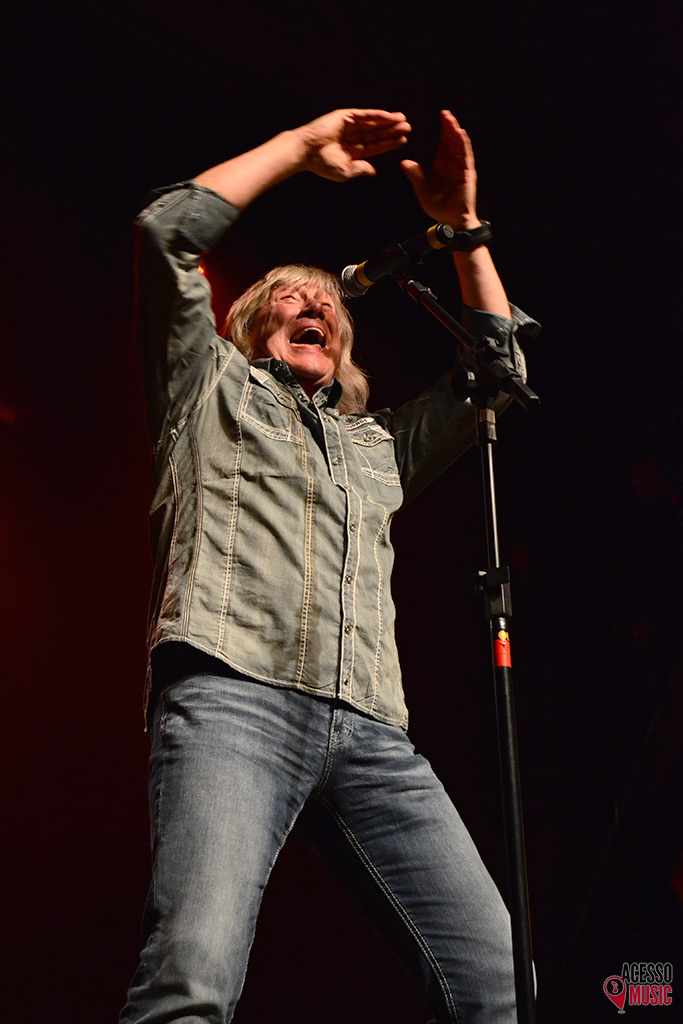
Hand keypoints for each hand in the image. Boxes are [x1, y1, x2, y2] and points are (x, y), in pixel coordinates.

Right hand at [296, 108, 410, 181]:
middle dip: (392, 131)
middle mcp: (352, 137)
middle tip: (408, 128)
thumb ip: (360, 169)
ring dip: (388, 121)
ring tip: (403, 120)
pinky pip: (365, 115)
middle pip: (377, 133)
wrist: (306, 152)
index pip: (374, 146)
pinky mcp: (345, 116)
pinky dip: (378, 115)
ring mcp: (348, 125)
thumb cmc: (322, 164)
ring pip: (373, 123)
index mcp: (352, 151)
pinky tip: (390, 116)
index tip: (403, 140)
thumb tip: (374, 171)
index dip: (389, 143)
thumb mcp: (345, 171)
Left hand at [401, 110, 479, 228]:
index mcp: (442, 165)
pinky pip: (466, 156)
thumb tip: (403, 163)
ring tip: (451, 120)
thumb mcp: (422, 190)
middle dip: (449, 126)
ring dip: (456, 132)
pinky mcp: (467, 173)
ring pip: (459, 145)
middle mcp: (453, 163)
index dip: (441, 131)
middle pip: (451, 141)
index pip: (443, 144)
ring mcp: (461, 167)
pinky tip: (460, 134)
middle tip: (444, 113)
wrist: (452, 221)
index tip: (438, 118)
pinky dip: (463, 145)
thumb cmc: (439, 207)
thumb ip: (415, 175)